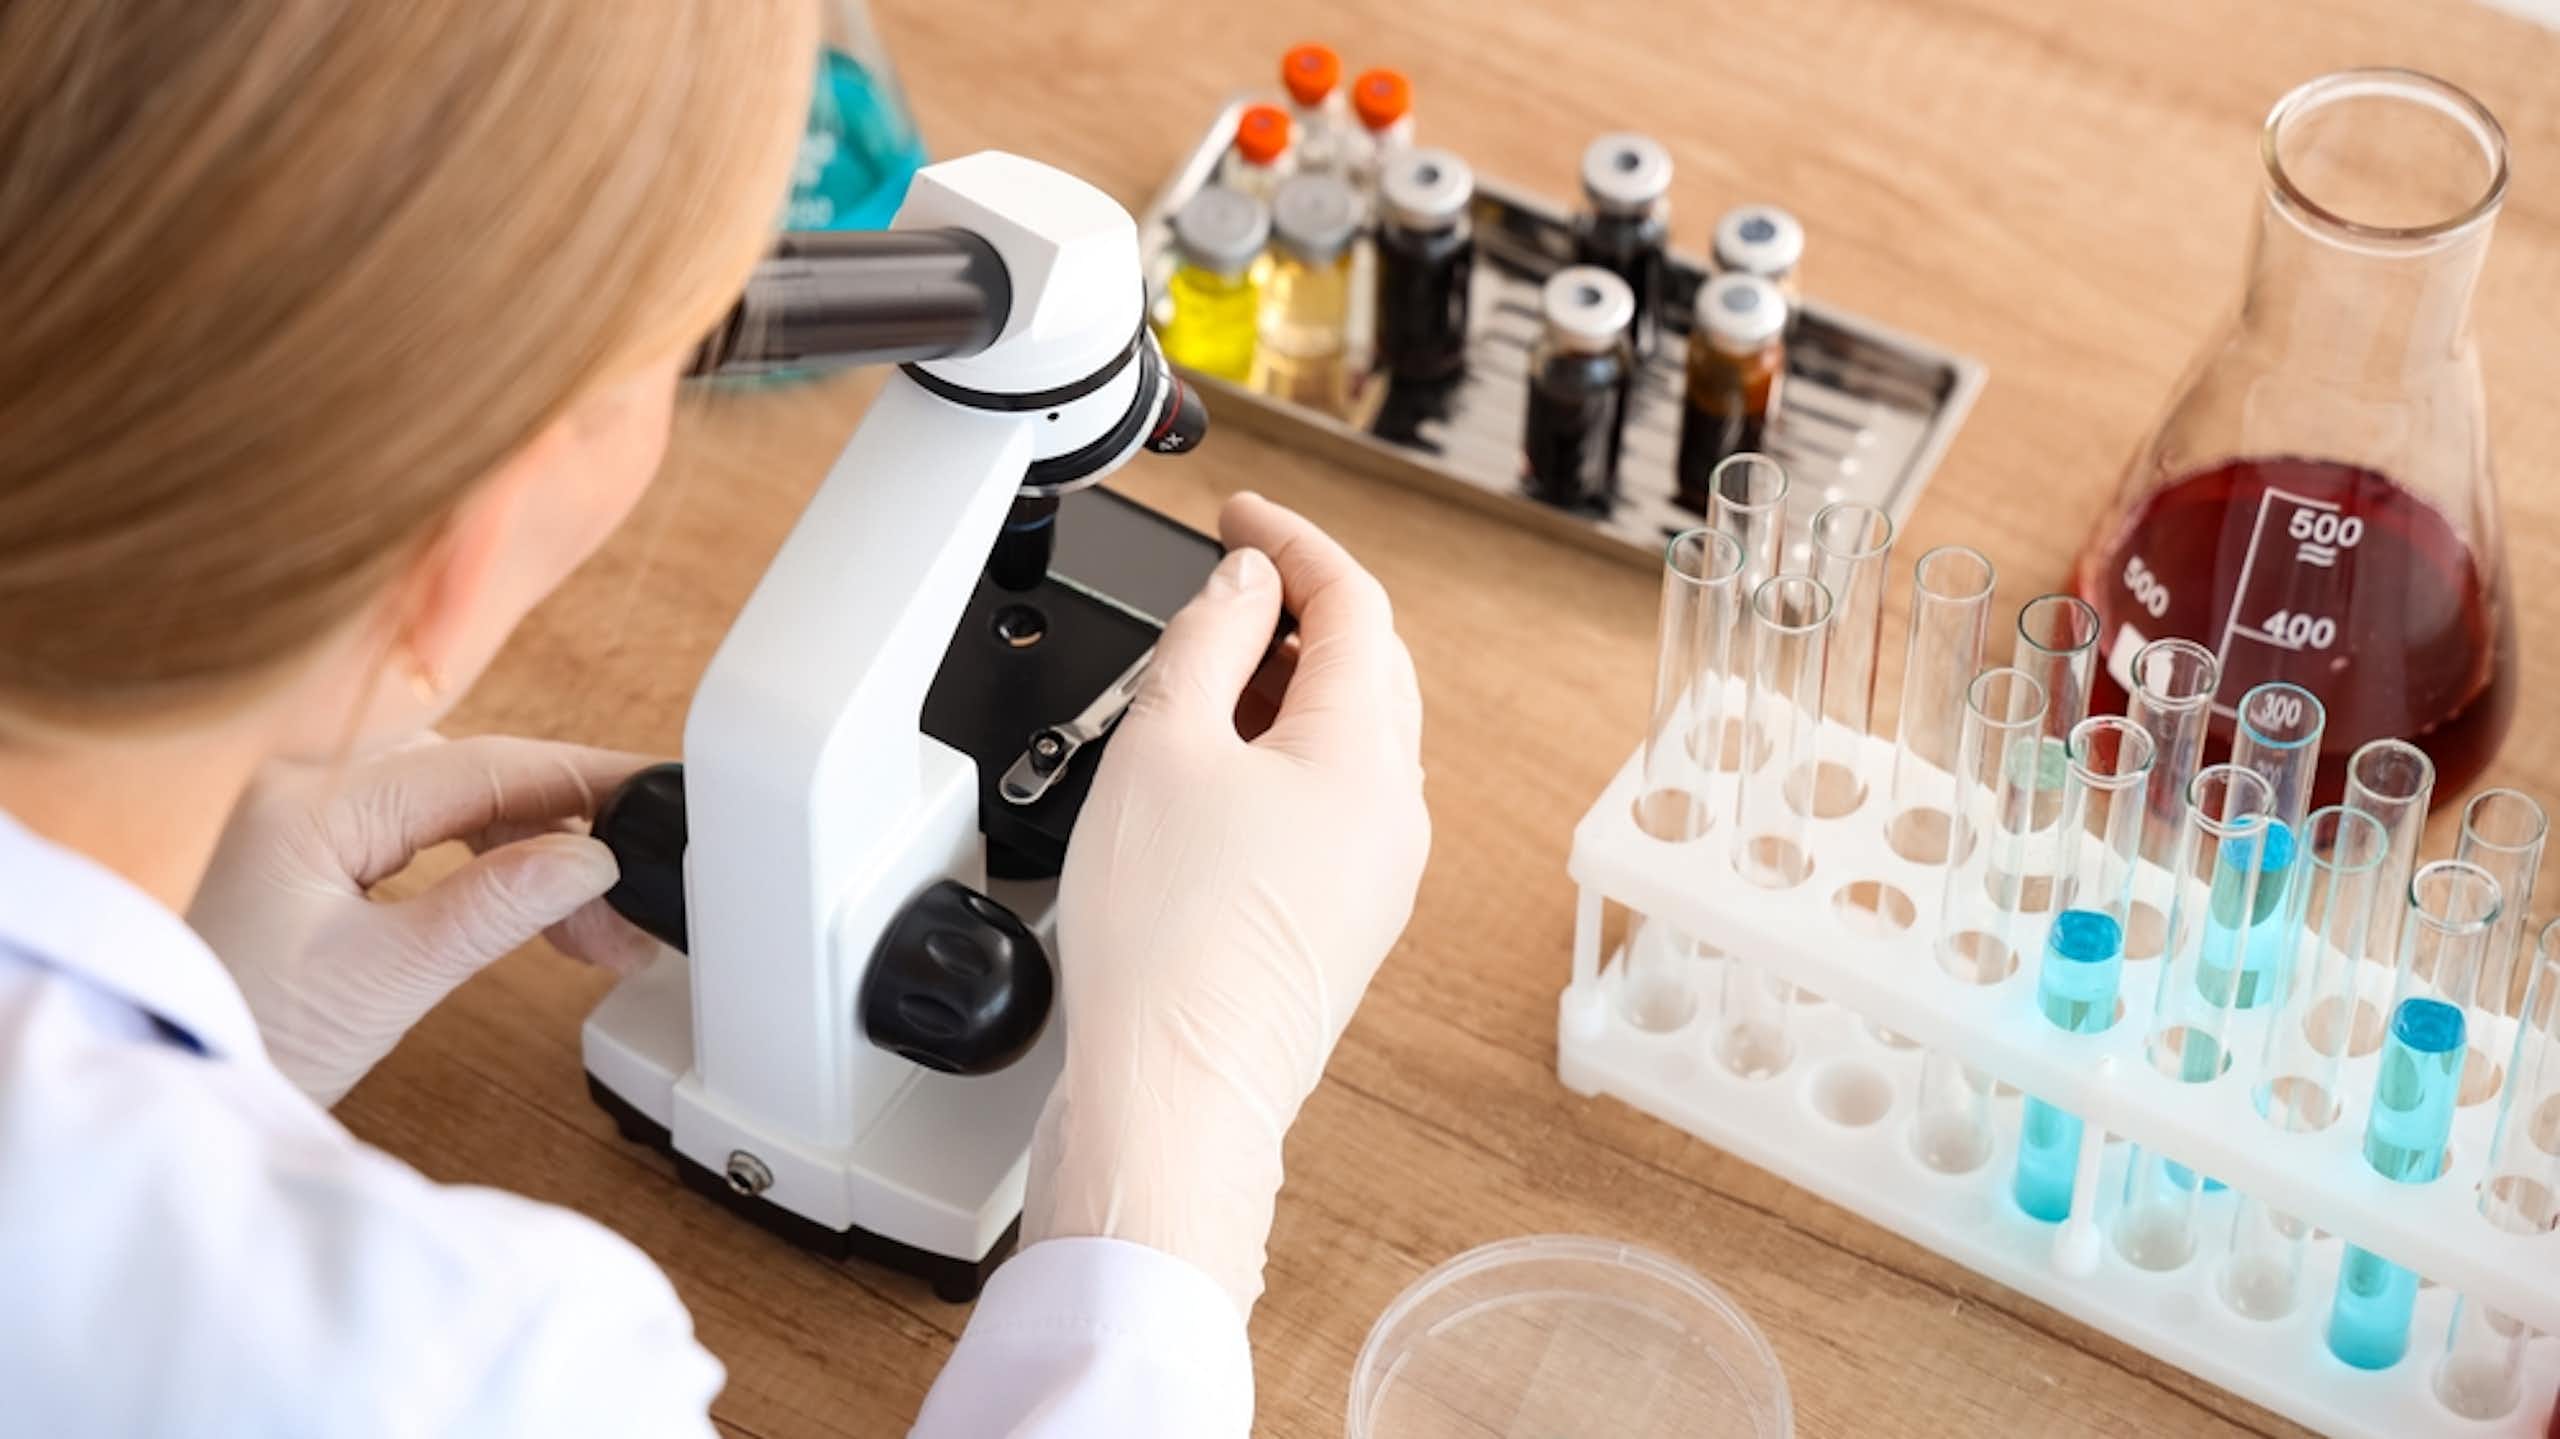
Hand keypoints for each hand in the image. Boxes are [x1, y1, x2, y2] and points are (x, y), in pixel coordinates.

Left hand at [188, 733, 659, 1105]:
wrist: (164, 1087)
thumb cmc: (246, 1041)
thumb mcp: (385, 981)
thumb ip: (493, 908)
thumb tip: (590, 859)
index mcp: (309, 800)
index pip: (477, 767)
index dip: (577, 779)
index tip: (650, 793)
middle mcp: (302, 785)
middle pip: (472, 779)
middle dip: (561, 836)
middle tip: (625, 909)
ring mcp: (304, 815)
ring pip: (455, 805)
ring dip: (530, 857)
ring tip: (589, 933)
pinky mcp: (311, 851)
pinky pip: (423, 831)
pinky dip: (485, 868)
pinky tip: (527, 910)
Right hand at [1025, 492, 1429, 1316]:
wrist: (1171, 1096)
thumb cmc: (1165, 942)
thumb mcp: (1162, 748)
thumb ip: (1206, 641)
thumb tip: (1243, 589)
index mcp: (1366, 755)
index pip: (1358, 604)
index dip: (1295, 540)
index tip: (1242, 513)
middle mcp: (1394, 815)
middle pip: (1371, 668)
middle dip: (1300, 610)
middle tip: (1223, 585)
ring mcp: (1378, 874)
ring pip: (1351, 739)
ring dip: (1288, 686)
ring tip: (1200, 679)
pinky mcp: (1344, 922)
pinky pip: (1332, 804)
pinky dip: (1282, 757)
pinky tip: (1212, 773)